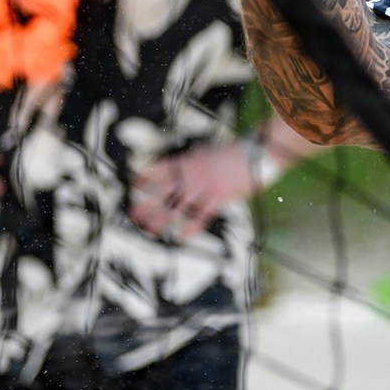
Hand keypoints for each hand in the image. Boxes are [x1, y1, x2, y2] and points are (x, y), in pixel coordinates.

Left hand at [127, 143, 254, 241]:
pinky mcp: (219, 198)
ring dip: (162, 219)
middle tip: (132, 215)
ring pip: (178, 206)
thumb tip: (178, 173)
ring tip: (149, 230)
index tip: (133, 185)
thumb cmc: (233, 154)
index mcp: (189, 161)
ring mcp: (205, 186)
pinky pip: (201, 216)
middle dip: (147, 204)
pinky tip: (181, 237)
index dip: (145, 177)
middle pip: (164, 192)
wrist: (256, 155)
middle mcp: (193, 175)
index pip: (161, 169)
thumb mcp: (206, 153)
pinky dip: (191, 227)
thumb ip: (192, 163)